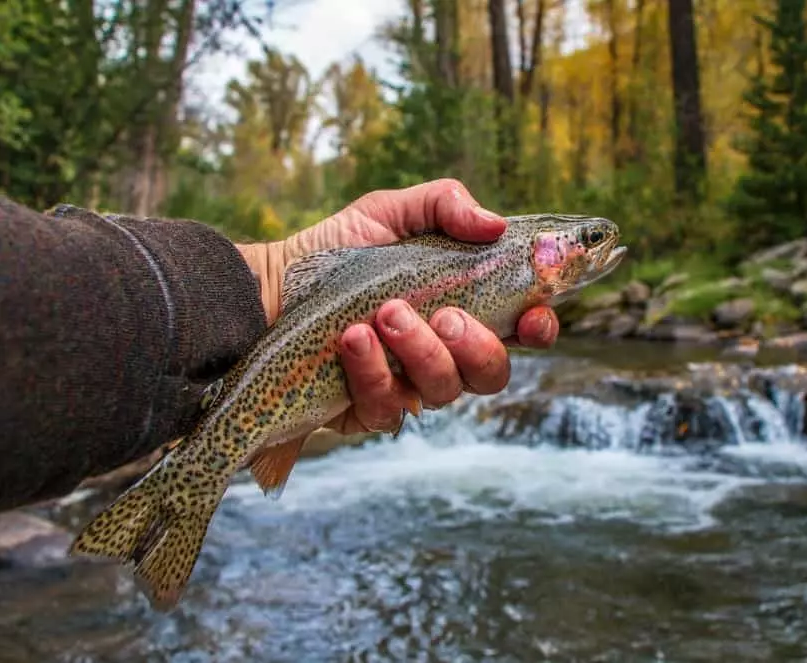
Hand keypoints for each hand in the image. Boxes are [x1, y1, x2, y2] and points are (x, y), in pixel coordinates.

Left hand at [236, 178, 559, 433]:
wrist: (268, 286)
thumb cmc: (336, 251)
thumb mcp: (389, 211)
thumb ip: (445, 205)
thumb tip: (494, 223)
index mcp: (464, 308)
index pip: (521, 332)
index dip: (539, 329)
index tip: (532, 316)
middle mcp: (444, 354)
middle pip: (491, 374)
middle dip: (476, 347)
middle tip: (443, 314)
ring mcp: (409, 386)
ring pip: (444, 392)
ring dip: (421, 352)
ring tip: (384, 314)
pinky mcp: (369, 410)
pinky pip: (388, 407)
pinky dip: (373, 371)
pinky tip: (351, 339)